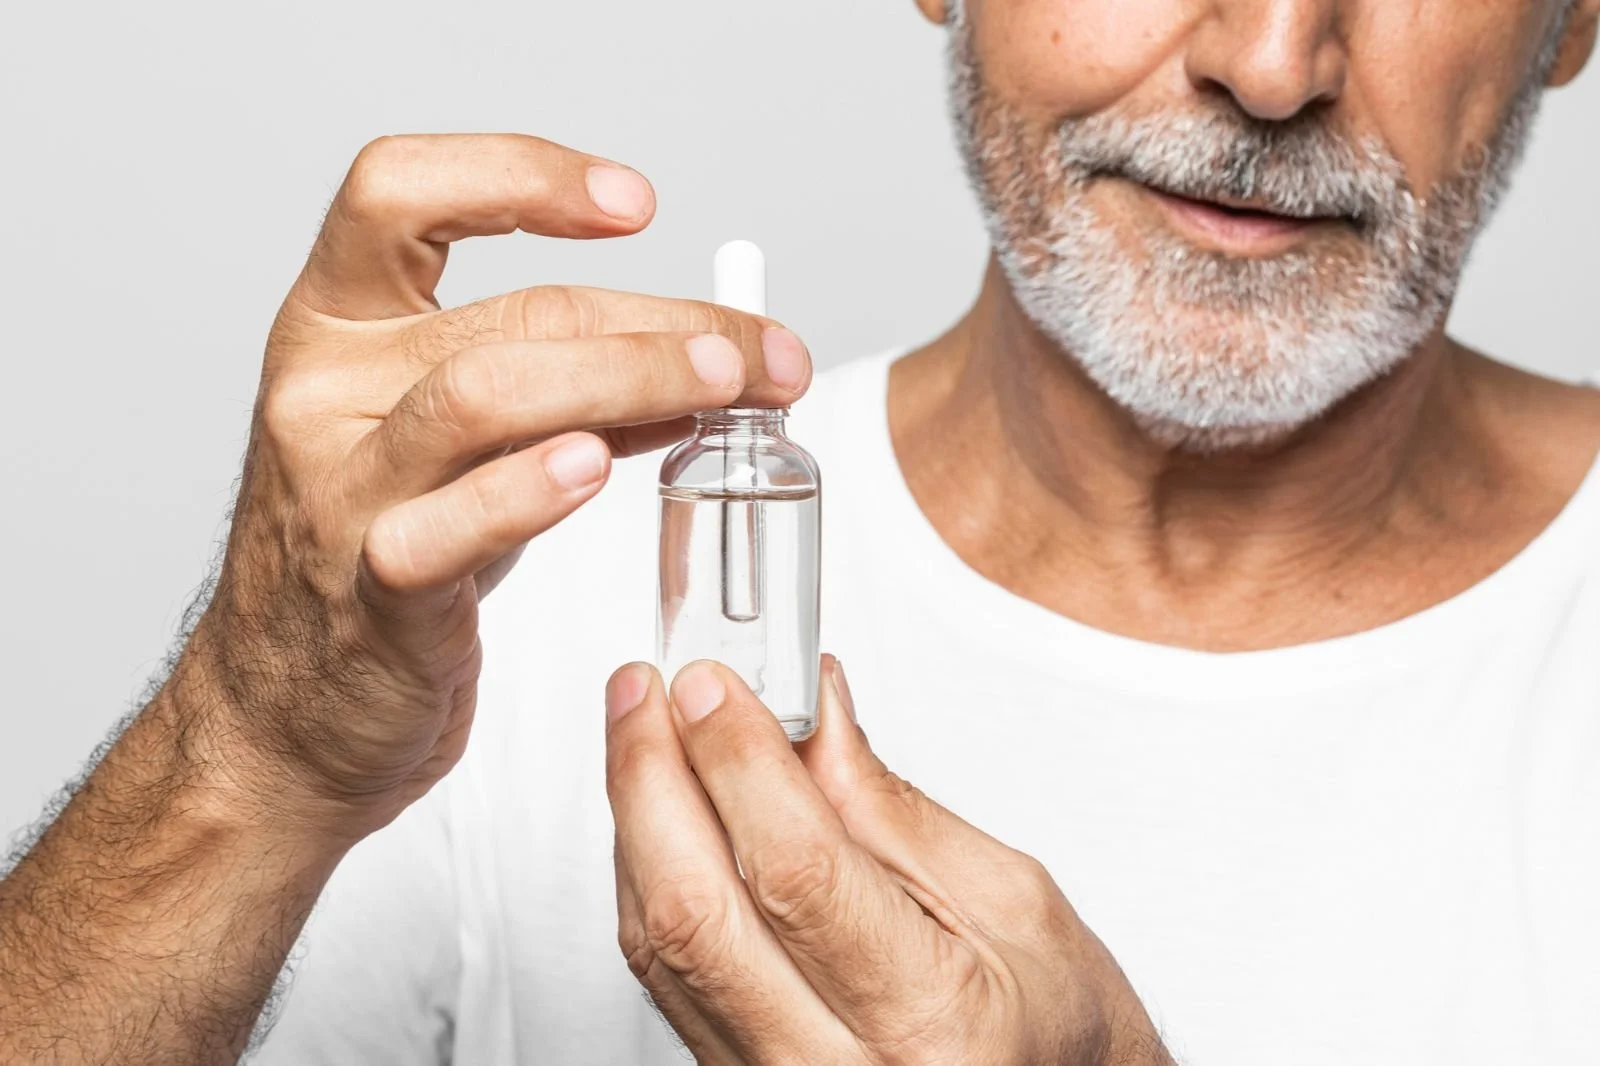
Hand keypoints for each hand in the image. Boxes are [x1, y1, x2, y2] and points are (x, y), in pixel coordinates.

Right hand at [177, 133, 811, 840]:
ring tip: (722, 386)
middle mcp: (323, 390)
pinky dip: (532, 490)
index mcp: (333, 327)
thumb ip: (563, 394)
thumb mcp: (460, 449)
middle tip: (761, 351)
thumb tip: (703, 359)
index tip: (636, 203)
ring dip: (627, 377)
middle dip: (660, 324)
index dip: (520, 174)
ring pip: (486, 393)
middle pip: (511, 313)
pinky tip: (599, 465)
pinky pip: (451, 525)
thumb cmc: (381, 559)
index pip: (396, 192)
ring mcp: (339, 489)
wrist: (285, 715)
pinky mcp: (372, 590)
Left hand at [604, 657, 1171, 1065]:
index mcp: (928, 1020)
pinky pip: (662, 975)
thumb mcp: (1009, 899)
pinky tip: (661, 816)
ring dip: (636, 819)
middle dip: (649, 778)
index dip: (738, 761)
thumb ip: (889, 807)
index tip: (715, 684)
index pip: (795, 869)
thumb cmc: (1055, 1027)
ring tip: (646, 730)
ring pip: (658, 941)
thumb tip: (812, 709)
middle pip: (692, 909)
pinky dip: (648, 878)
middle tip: (647, 691)